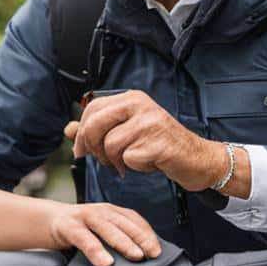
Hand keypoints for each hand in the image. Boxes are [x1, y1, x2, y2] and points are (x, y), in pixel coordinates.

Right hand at [43, 201, 162, 265]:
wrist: (47, 220)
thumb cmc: (79, 229)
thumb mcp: (101, 230)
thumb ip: (117, 237)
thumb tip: (141, 257)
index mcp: (111, 211)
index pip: (134, 220)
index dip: (147, 234)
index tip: (158, 250)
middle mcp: (101, 211)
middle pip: (125, 223)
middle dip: (141, 238)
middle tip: (153, 254)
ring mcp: (84, 216)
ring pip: (108, 228)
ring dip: (124, 242)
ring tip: (136, 256)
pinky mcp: (69, 226)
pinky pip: (84, 239)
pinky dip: (96, 250)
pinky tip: (104, 263)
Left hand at [65, 90, 224, 191]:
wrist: (198, 159)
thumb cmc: (161, 146)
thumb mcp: (127, 132)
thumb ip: (97, 129)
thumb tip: (68, 128)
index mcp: (132, 98)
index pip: (92, 108)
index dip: (82, 131)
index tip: (82, 149)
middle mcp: (140, 105)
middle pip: (95, 124)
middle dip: (92, 147)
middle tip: (103, 159)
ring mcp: (150, 122)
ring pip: (110, 145)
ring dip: (115, 161)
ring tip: (129, 162)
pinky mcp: (158, 142)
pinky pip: (129, 158)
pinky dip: (134, 167)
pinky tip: (147, 163)